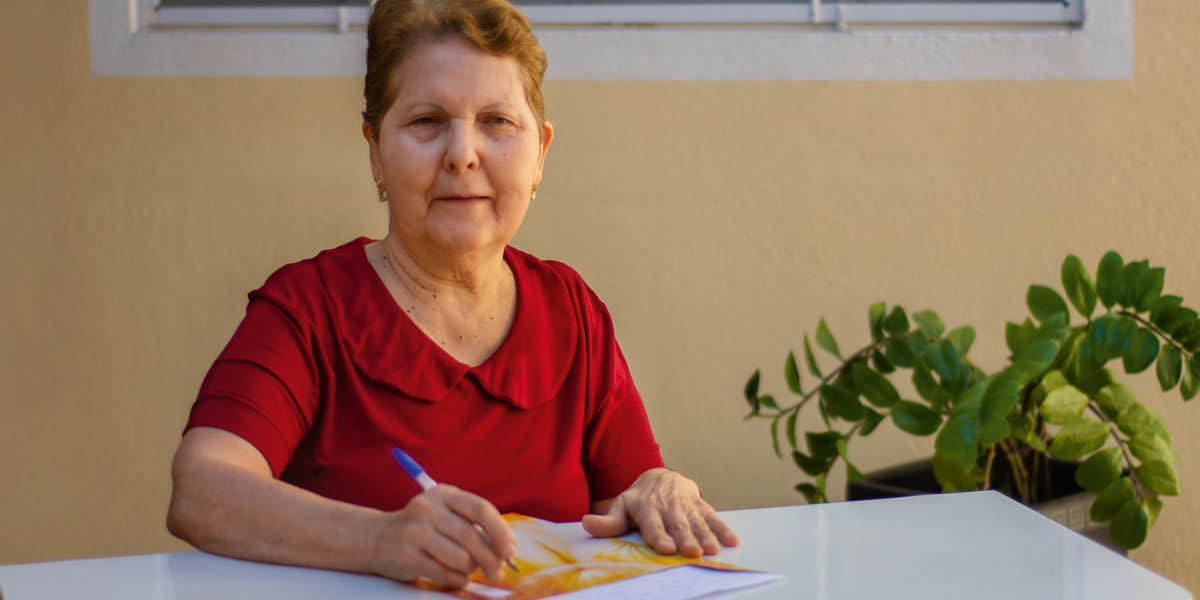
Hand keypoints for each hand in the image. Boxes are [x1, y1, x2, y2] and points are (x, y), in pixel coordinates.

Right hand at [369, 484, 514, 588]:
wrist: (375, 537)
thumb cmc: (422, 527)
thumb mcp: (444, 512)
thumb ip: (473, 523)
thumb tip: (507, 548)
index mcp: (443, 494)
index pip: (481, 509)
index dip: (501, 531)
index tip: (511, 550)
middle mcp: (428, 509)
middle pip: (472, 536)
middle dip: (491, 559)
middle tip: (497, 572)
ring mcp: (415, 532)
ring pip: (461, 558)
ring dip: (471, 569)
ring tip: (467, 570)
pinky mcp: (407, 556)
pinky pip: (444, 574)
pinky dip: (456, 580)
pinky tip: (454, 577)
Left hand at [581, 468, 738, 557]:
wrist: (660, 478)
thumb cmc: (638, 501)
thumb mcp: (621, 508)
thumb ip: (607, 522)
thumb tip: (585, 523)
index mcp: (647, 507)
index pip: (653, 523)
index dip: (659, 535)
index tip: (666, 548)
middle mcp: (668, 505)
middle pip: (678, 524)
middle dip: (686, 538)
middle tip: (693, 552)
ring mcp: (686, 503)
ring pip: (697, 520)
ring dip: (706, 535)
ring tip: (713, 549)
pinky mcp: (700, 504)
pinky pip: (713, 516)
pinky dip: (723, 528)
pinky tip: (732, 541)